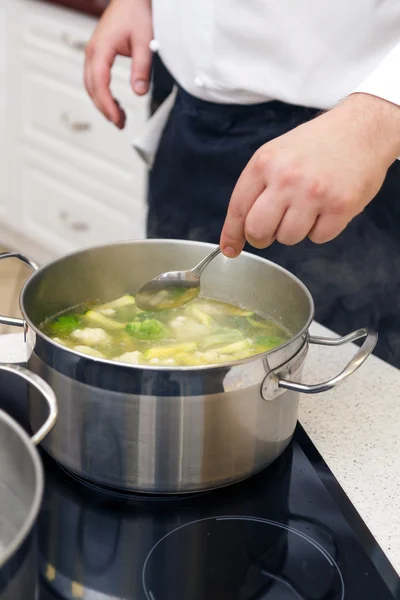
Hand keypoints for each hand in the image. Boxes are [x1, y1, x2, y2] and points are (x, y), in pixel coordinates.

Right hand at [84, 0, 151, 127]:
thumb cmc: (137, 12)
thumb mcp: (144, 42)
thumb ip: (142, 68)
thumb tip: (139, 92)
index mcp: (101, 48)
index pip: (100, 84)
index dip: (107, 104)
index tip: (117, 119)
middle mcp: (92, 51)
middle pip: (92, 88)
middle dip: (104, 108)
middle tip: (120, 123)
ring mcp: (93, 52)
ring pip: (91, 85)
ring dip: (103, 103)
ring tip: (119, 117)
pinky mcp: (98, 54)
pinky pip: (95, 79)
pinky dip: (103, 94)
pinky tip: (115, 103)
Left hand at [220, 93, 399, 256]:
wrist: (363, 129)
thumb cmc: (318, 144)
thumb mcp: (277, 154)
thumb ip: (257, 187)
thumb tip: (239, 229)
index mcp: (265, 163)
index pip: (238, 208)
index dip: (232, 234)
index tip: (231, 248)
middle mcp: (286, 178)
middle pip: (258, 231)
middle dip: (262, 237)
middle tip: (272, 230)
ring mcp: (314, 193)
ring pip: (288, 238)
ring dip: (295, 231)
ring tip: (307, 207)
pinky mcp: (340, 206)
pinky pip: (318, 238)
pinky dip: (321, 229)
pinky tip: (326, 208)